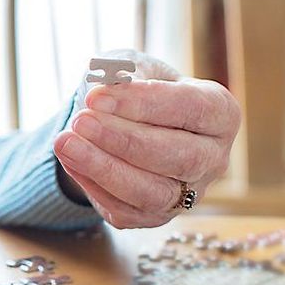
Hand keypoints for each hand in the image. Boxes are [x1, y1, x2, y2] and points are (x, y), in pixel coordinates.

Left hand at [53, 51, 240, 228]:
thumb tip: (103, 81)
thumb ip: (122, 71)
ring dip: (104, 168)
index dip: (142, 103)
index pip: (190, 108)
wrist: (126, 125)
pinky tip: (70, 160)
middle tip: (80, 121)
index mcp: (219, 114)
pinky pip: (125, 210)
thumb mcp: (132, 68)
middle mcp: (213, 158)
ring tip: (65, 143)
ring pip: (153, 192)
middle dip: (123, 139)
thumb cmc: (136, 92)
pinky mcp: (155, 217)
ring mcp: (188, 194)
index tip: (96, 96)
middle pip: (178, 156)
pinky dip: (93, 186)